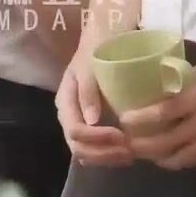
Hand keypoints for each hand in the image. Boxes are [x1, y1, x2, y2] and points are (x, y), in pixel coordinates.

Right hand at [57, 52, 129, 166]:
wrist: (104, 38)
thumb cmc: (98, 48)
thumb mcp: (91, 64)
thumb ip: (88, 90)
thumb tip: (91, 121)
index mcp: (65, 100)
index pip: (75, 130)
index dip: (96, 139)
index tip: (121, 136)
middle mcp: (69, 114)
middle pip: (78, 146)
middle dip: (103, 154)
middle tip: (129, 152)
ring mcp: (80, 121)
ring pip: (85, 152)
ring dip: (106, 158)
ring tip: (130, 155)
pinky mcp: (92, 125)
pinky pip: (95, 148)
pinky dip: (109, 154)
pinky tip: (126, 152)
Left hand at [119, 63, 195, 169]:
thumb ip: (180, 82)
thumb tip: (154, 86)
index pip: (163, 113)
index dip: (140, 119)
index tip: (124, 120)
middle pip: (166, 142)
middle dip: (142, 146)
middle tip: (127, 142)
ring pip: (179, 157)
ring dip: (157, 158)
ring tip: (143, 153)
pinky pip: (194, 160)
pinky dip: (177, 161)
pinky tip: (166, 157)